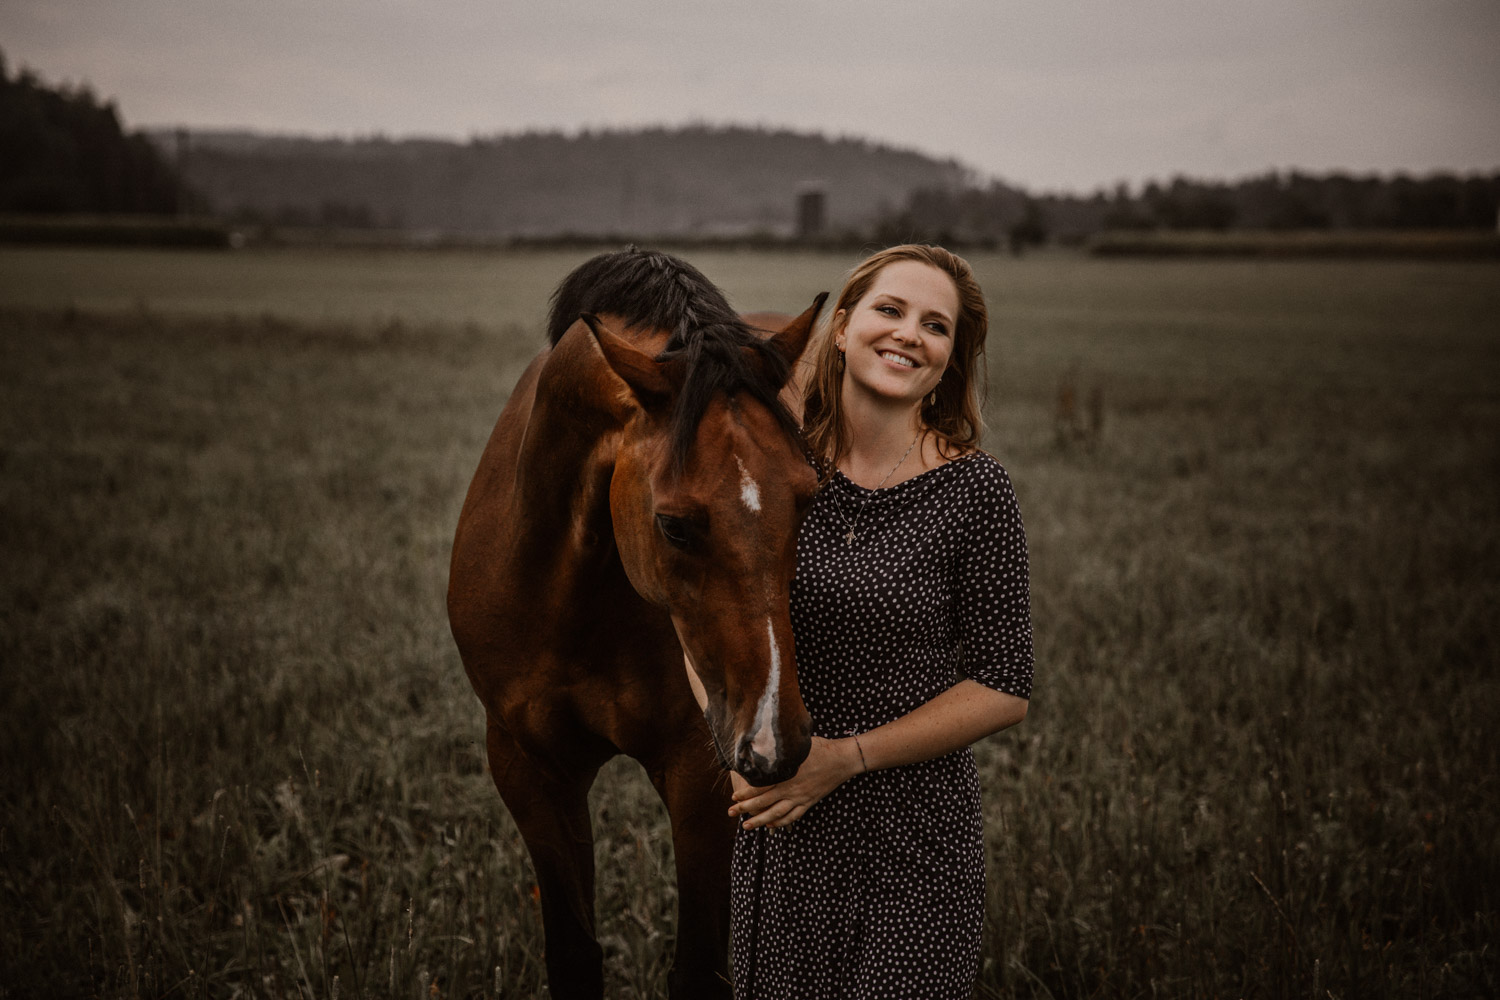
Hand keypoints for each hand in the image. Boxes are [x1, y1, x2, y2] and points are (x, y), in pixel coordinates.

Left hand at [728, 736, 862, 829]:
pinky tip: (771, 825)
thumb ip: (781, 749)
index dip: (746, 793)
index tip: (734, 796)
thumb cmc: (820, 748)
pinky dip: (780, 823)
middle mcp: (791, 788)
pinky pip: (793, 817)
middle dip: (746, 808)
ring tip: (746, 826)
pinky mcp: (809, 802)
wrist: (841, 759)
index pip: (762, 786)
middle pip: (764, 802)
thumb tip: (764, 741)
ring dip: (760, 821)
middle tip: (731, 813)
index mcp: (787, 774)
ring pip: (777, 814)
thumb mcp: (798, 745)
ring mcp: (800, 798)